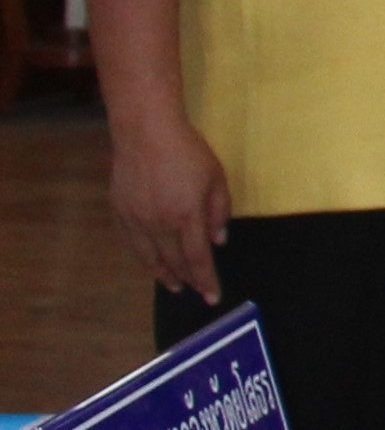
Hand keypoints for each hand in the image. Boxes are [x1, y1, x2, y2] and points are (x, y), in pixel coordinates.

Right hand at [108, 110, 228, 304]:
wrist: (146, 133)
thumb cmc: (188, 151)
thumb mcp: (216, 178)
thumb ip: (218, 211)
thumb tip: (218, 241)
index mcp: (186, 216)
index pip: (197, 258)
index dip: (206, 280)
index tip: (212, 297)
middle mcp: (158, 223)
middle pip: (173, 261)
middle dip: (187, 279)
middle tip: (195, 291)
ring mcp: (136, 220)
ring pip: (149, 257)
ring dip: (163, 273)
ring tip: (174, 285)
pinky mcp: (120, 212)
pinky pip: (132, 244)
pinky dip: (143, 257)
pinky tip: (150, 262)